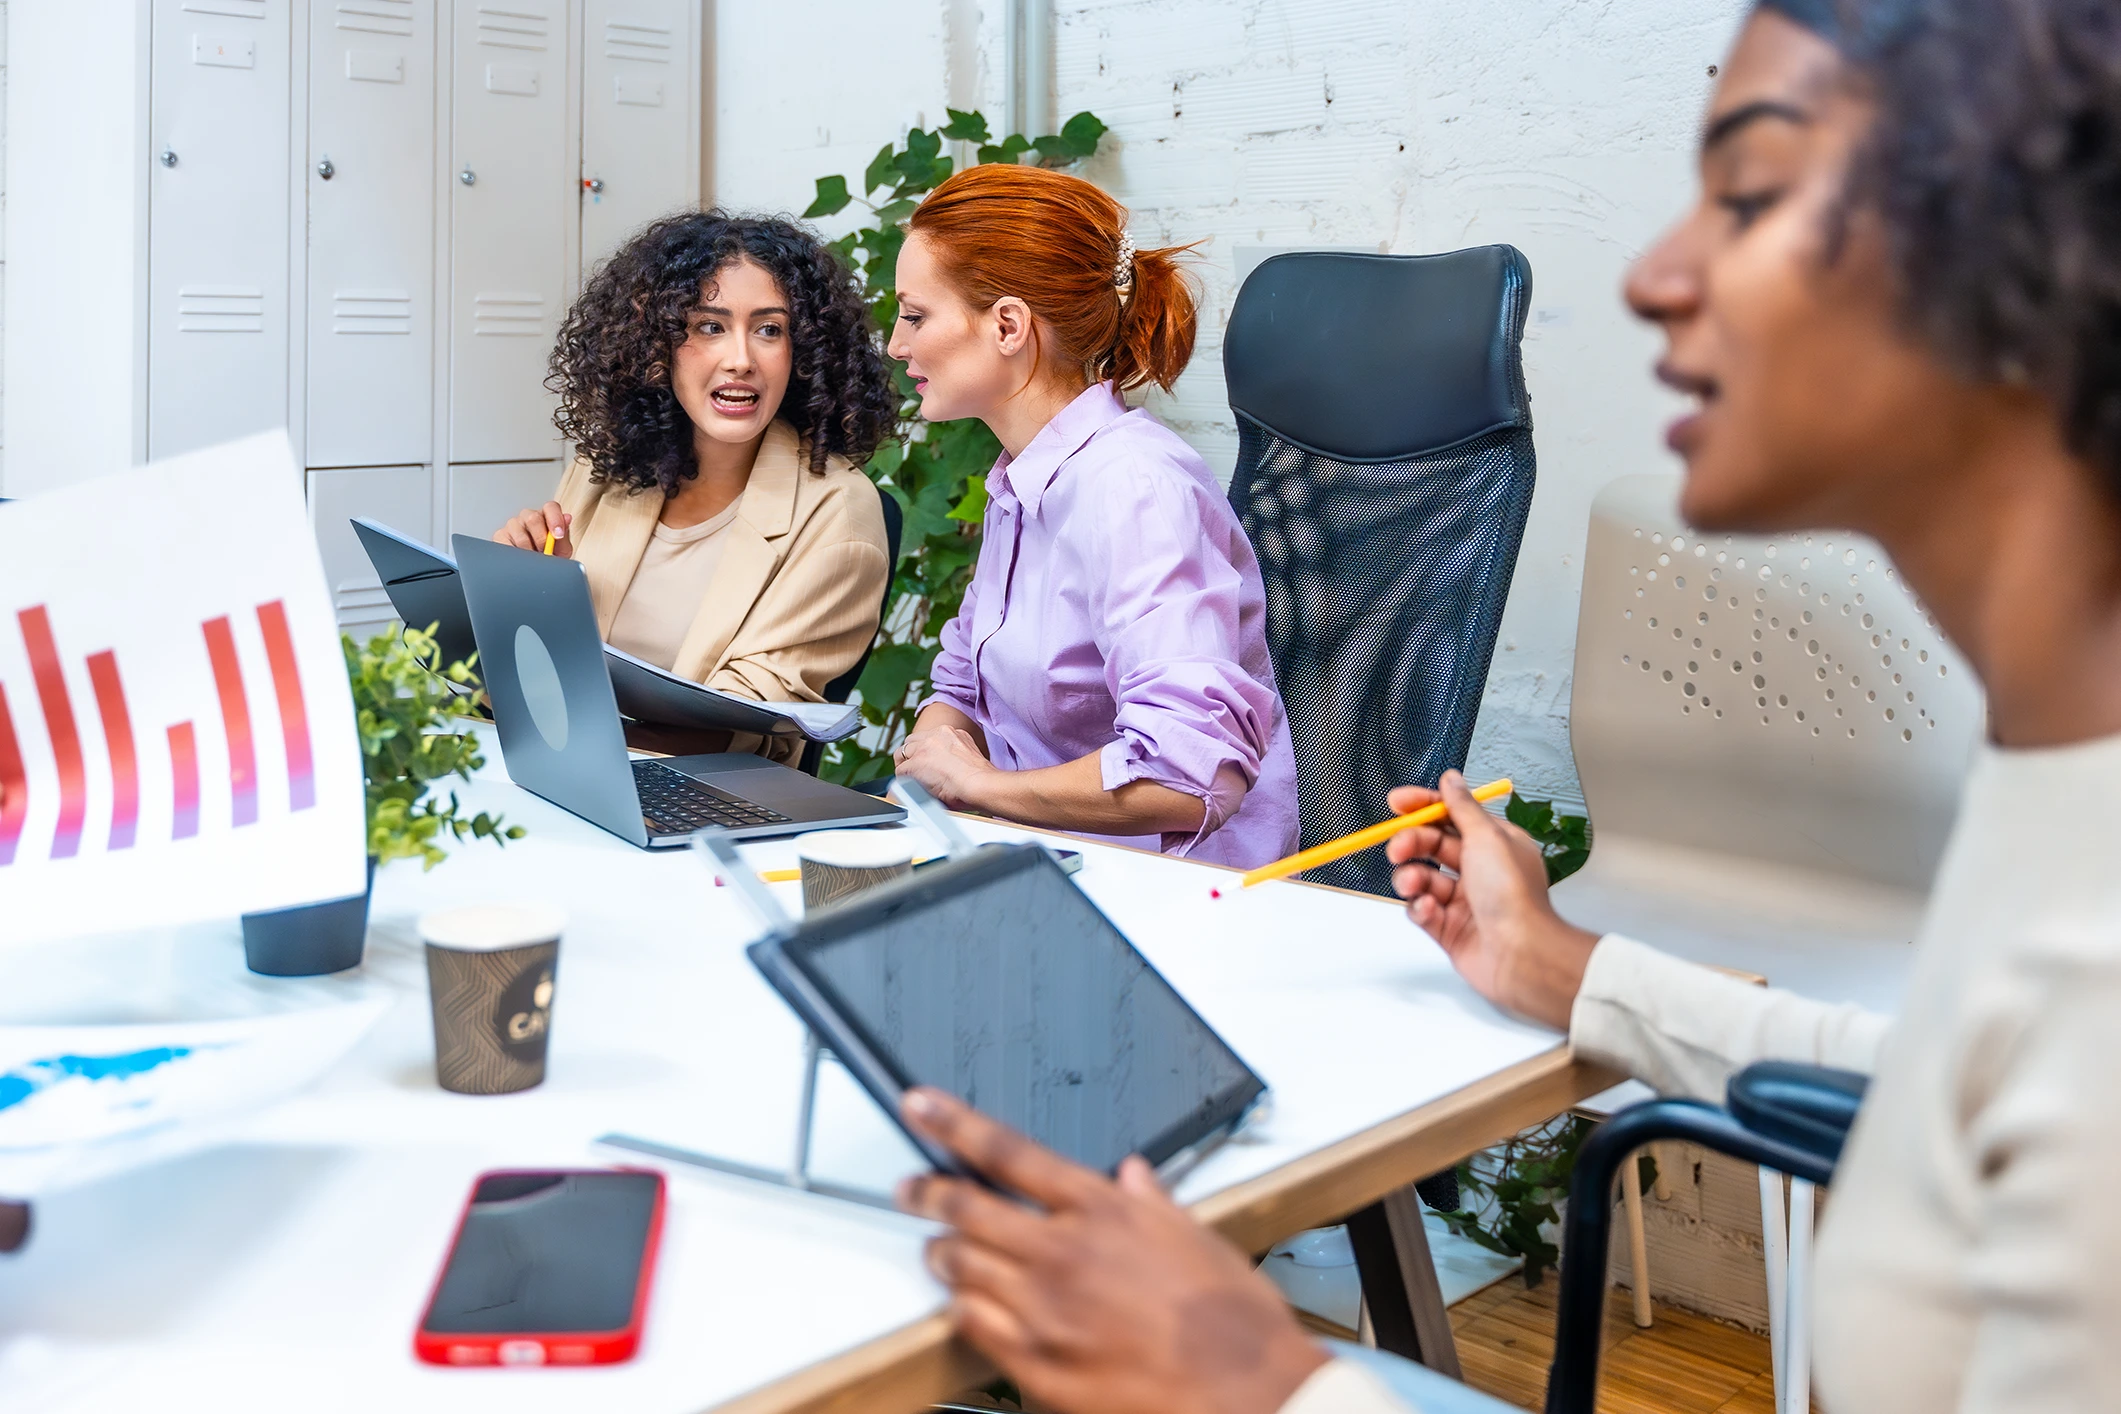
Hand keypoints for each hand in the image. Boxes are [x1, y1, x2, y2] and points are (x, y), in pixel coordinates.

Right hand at [494, 501, 572, 556]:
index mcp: (546, 516)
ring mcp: (513, 525)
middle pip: (533, 518)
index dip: (555, 519)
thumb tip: (567, 518)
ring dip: (528, 550)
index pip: (551, 507)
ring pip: (519, 532)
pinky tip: (521, 559)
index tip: (558, 535)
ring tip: (533, 559)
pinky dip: (515, 555)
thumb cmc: (550, 557)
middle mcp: (529, 517)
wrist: (536, 572)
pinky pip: (506, 543)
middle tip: (544, 552)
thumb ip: (564, 536)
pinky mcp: (501, 535)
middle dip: (541, 539)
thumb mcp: (562, 550)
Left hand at [893, 726, 994, 809]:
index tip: (926, 762)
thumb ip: (953, 753)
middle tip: (914, 771)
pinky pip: (900, 771)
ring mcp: (924, 748)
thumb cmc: (980, 779)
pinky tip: (912, 789)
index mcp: (950, 732)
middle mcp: (936, 735)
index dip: (923, 751)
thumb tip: (945, 766)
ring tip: (911, 781)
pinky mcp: (915, 763)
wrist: (980, 784)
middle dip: (911, 755)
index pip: (927, 738)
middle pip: (911, 741)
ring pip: (902, 753)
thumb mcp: (967, 755)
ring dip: (906, 767)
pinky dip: (904, 781)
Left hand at [897, 1088, 1328, 1413]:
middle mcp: (1063, 1253)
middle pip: (967, 1208)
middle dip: (928, 1191)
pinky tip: (963, 1304)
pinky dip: (961, 1308)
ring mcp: (1043, 1311)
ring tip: (936, 1248)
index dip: (953, 1123)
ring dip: (942, 1252)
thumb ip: (1153, 1202)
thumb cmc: (1231, 1320)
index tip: (922, 1106)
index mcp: (1101, 1210)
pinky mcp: (1037, 1366)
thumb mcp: (1198, 1236)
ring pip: (961, 1267)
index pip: (1007, 1152)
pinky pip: (973, 1326)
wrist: (1245, 1393)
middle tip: (909, 1186)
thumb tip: (1134, 1175)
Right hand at [1383, 770, 1599, 1030]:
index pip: (1452, 816)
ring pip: (1422, 879)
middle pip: (1432, 846)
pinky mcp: (1450, 929)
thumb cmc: (1514, 898)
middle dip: (1410, 844)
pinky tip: (1427, 909)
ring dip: (1411, 878)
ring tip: (1412, 885)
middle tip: (1397, 849)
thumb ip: (1462, 808)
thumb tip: (1452, 780)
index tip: (1397, 803)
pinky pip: (1421, 911)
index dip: (1424, 807)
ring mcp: (1464, 900)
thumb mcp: (1487, 837)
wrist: (1520, 955)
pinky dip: (1419, 908)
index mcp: (1495, 844)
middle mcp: (1480, 870)